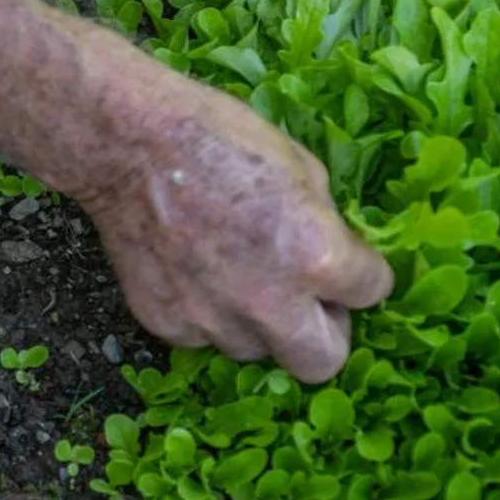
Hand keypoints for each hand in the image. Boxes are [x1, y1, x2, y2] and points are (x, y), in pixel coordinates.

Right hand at [79, 72, 393, 381]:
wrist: (127, 143)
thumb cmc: (216, 137)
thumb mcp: (298, 165)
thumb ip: (323, 224)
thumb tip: (330, 251)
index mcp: (315, 256)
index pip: (372, 292)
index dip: (359, 273)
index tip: (341, 261)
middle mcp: (268, 302)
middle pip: (321, 362)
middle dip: (322, 331)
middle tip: (304, 298)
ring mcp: (211, 319)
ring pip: (254, 349)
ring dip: (257, 322)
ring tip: (234, 276)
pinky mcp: (164, 322)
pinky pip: (200, 336)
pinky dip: (204, 313)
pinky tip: (190, 271)